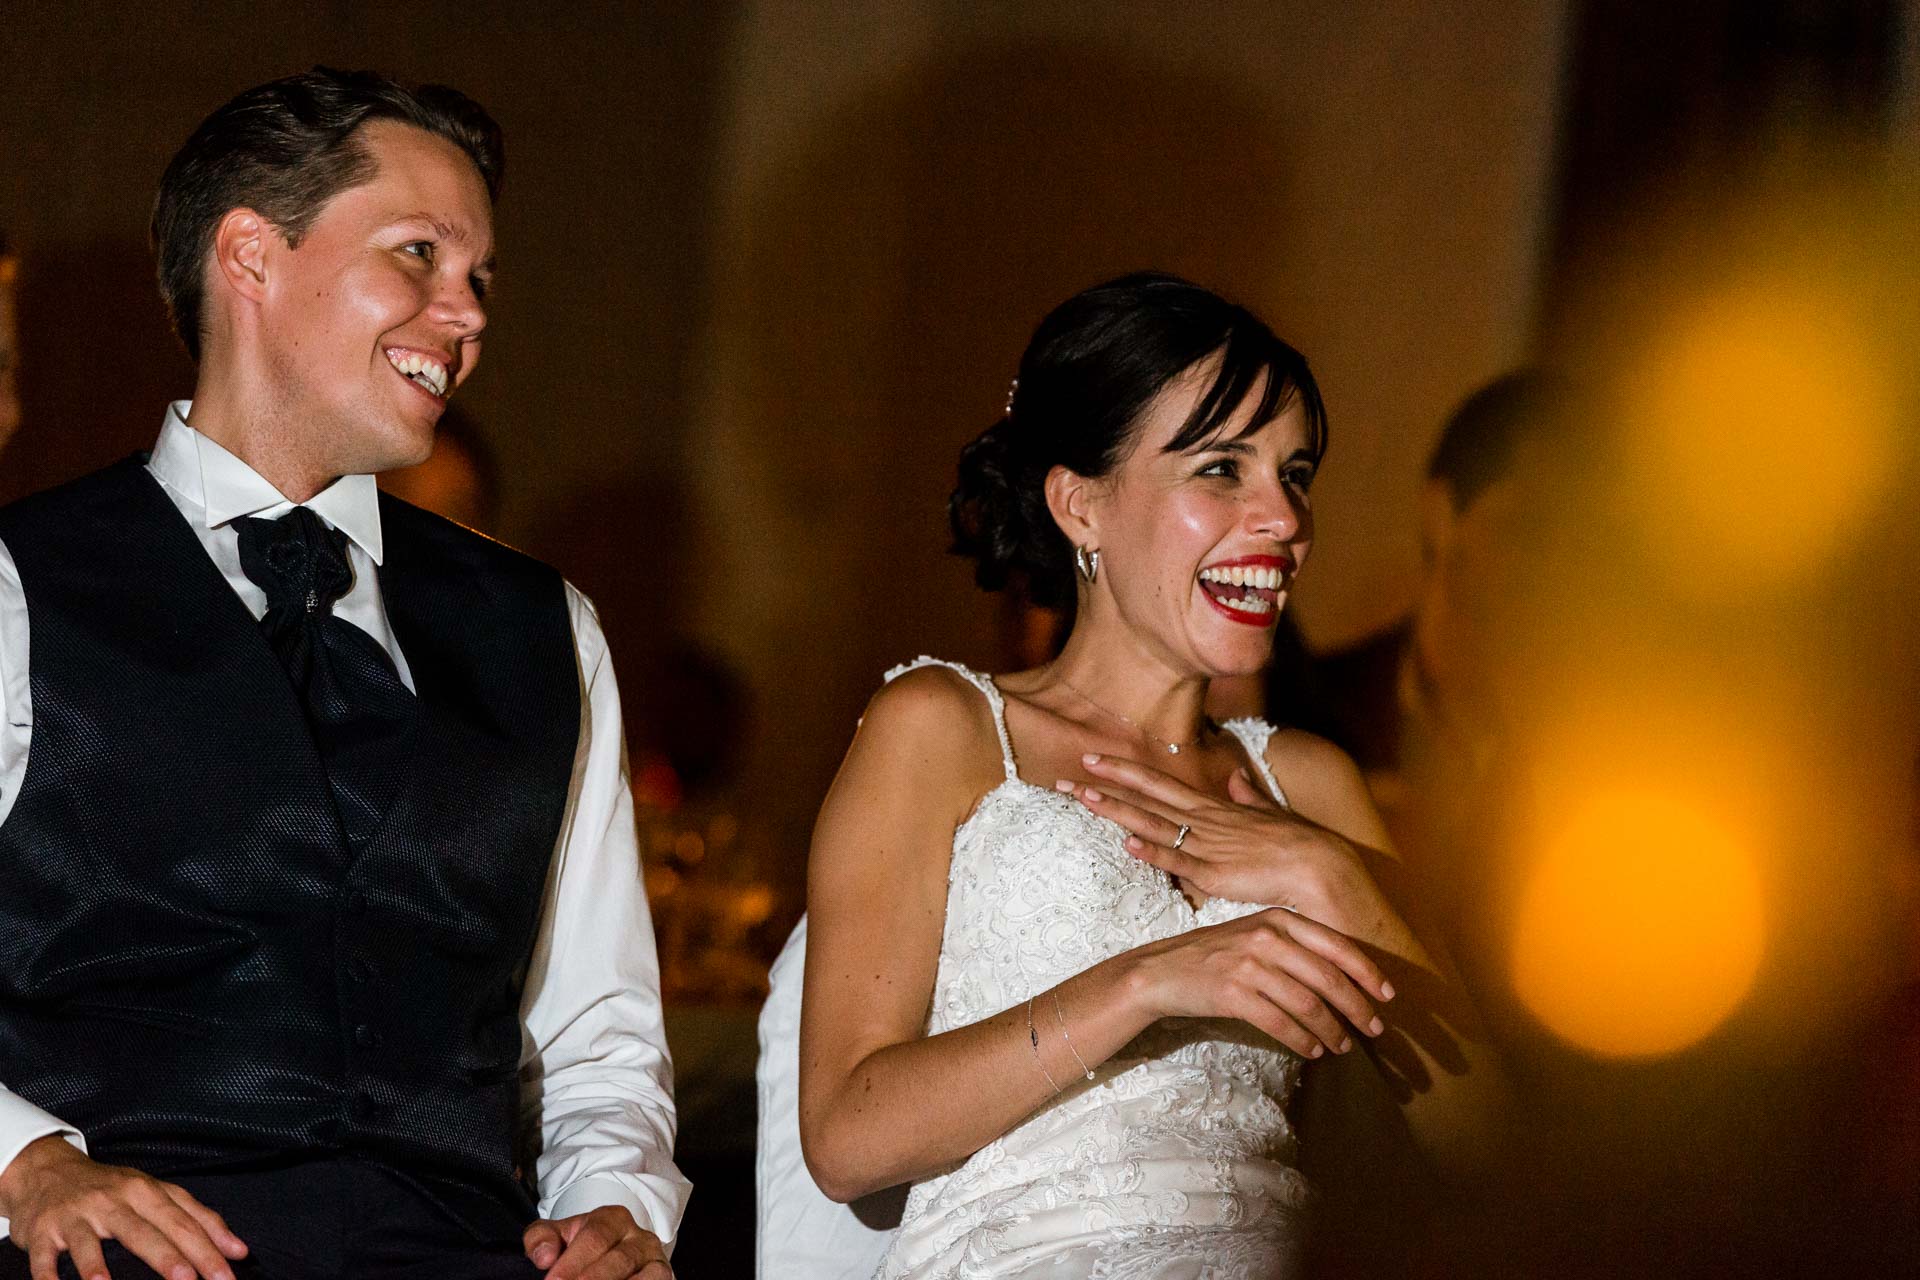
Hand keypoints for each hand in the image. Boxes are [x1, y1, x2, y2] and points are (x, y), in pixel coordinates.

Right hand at [0, 1135, 247, 1279]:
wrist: (47, 1171)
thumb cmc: (112, 1189)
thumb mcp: (156, 1193)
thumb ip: (197, 1219)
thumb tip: (238, 1250)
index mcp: (146, 1191)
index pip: (183, 1221)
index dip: (207, 1247)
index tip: (228, 1273)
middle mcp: (113, 1200)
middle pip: (145, 1231)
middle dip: (169, 1257)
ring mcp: (76, 1216)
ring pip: (89, 1242)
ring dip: (96, 1264)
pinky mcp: (43, 1230)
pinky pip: (44, 1256)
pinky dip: (47, 1274)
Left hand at [523, 1205, 669, 1279]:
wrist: (613, 1250)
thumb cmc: (581, 1245)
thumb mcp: (558, 1234)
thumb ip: (541, 1239)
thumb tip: (544, 1257)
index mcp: (613, 1219)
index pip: (595, 1237)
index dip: (573, 1263)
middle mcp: (640, 1238)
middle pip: (619, 1260)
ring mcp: (655, 1261)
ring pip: (644, 1277)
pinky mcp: (664, 1277)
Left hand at [1063, 753, 1376, 926]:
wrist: (1321, 866)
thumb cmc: (1298, 844)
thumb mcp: (1269, 812)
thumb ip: (1249, 796)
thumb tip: (1235, 777)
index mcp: (1213, 808)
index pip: (1159, 784)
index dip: (1124, 772)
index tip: (1093, 761)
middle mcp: (1204, 822)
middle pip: (1146, 798)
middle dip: (1106, 786)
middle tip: (1068, 775)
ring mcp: (1207, 847)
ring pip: (1153, 824)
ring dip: (1117, 811)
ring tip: (1083, 797)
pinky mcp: (1215, 874)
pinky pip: (1179, 861)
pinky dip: (1153, 852)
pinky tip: (1127, 845)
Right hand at [1119, 906, 1392, 1058]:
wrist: (1159, 972)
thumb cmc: (1211, 957)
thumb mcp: (1253, 936)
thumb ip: (1293, 947)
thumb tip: (1341, 979)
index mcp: (1278, 918)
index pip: (1335, 945)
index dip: (1367, 972)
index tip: (1388, 995)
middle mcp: (1267, 937)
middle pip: (1327, 977)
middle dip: (1357, 1007)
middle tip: (1374, 1029)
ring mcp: (1249, 964)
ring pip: (1307, 1003)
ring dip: (1331, 1029)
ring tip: (1342, 1046)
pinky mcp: (1233, 993)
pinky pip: (1280, 1022)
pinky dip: (1302, 1039)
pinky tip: (1312, 1051)